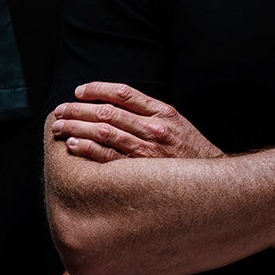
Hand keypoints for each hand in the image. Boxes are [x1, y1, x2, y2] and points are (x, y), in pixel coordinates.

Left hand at [50, 82, 221, 162]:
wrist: (216, 185)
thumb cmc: (190, 152)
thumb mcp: (177, 124)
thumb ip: (149, 112)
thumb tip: (113, 102)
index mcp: (163, 113)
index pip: (123, 93)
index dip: (96, 89)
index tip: (78, 91)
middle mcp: (155, 129)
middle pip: (108, 112)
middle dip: (78, 109)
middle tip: (59, 110)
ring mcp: (148, 151)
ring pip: (104, 133)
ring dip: (76, 127)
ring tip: (59, 126)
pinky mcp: (142, 172)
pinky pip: (108, 158)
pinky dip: (87, 149)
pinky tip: (72, 144)